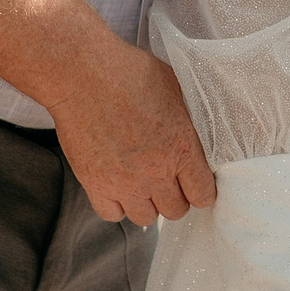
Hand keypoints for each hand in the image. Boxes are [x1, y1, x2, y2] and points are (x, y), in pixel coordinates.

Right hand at [47, 38, 216, 225]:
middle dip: (176, 196)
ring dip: (147, 203)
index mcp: (182, 148)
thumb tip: (206, 129)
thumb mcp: (178, 86)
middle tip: (168, 178)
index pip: (204, 195)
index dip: (202, 189)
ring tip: (143, 182)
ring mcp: (124, 182)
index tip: (195, 181)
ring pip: (146, 218)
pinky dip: (117, 205)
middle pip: (176, 210)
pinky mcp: (94, 184)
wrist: (83, 74)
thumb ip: (194, 117)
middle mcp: (155, 172)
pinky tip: (118, 185)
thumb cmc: (130, 72)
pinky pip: (112, 214)